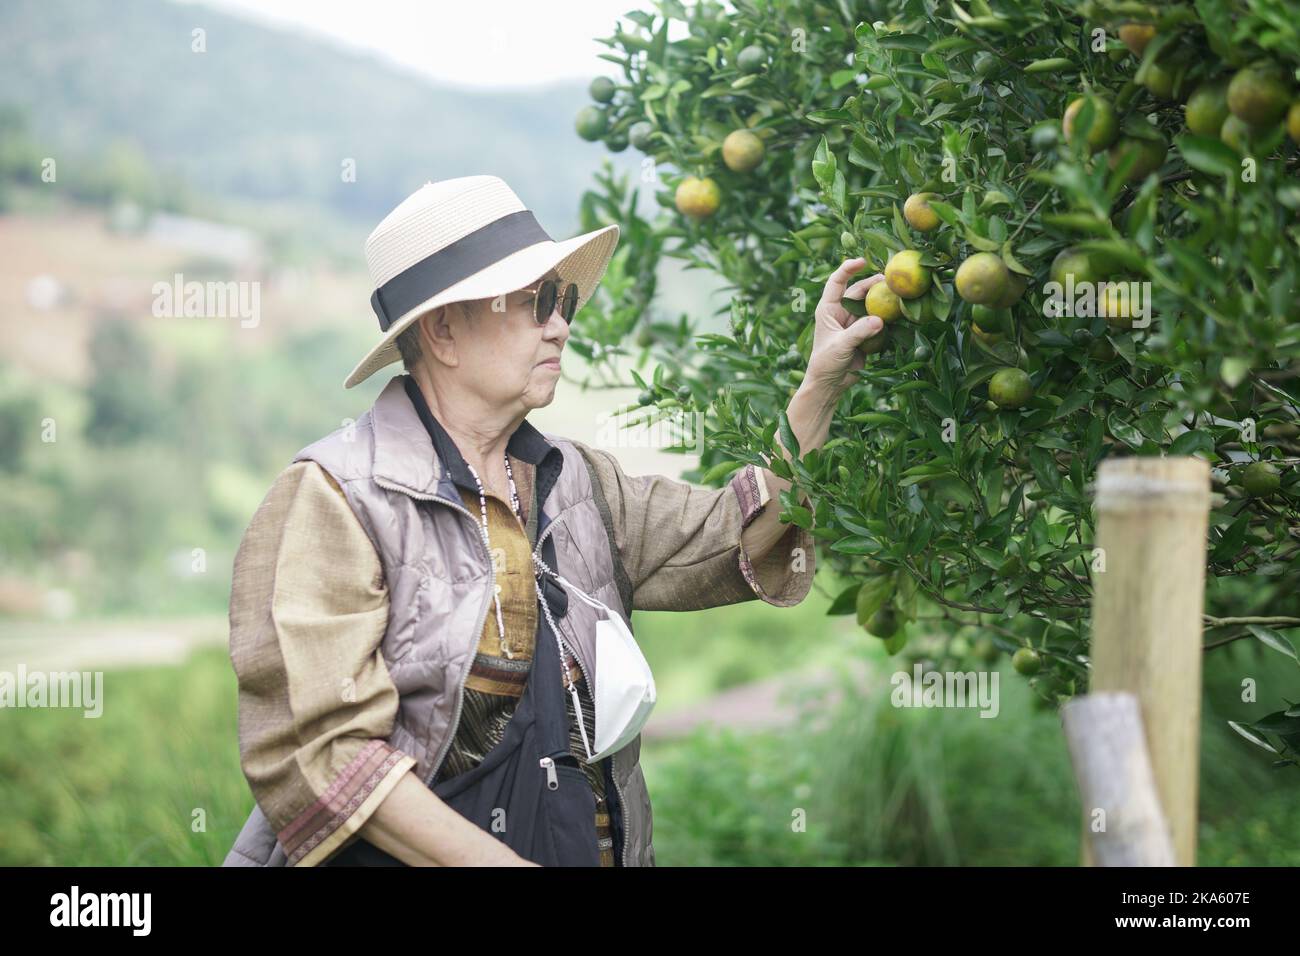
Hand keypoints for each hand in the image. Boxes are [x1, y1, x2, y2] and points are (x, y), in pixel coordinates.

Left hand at [804, 256, 886, 396]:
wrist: (830, 384)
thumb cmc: (826, 363)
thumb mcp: (840, 346)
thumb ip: (859, 332)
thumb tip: (880, 320)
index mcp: (828, 309)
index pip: (836, 281)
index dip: (848, 268)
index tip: (863, 261)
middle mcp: (841, 312)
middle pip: (859, 290)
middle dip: (874, 283)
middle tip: (892, 279)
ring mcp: (854, 322)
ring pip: (871, 305)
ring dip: (884, 299)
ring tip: (900, 293)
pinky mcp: (865, 334)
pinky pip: (878, 321)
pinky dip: (889, 317)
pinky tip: (901, 312)